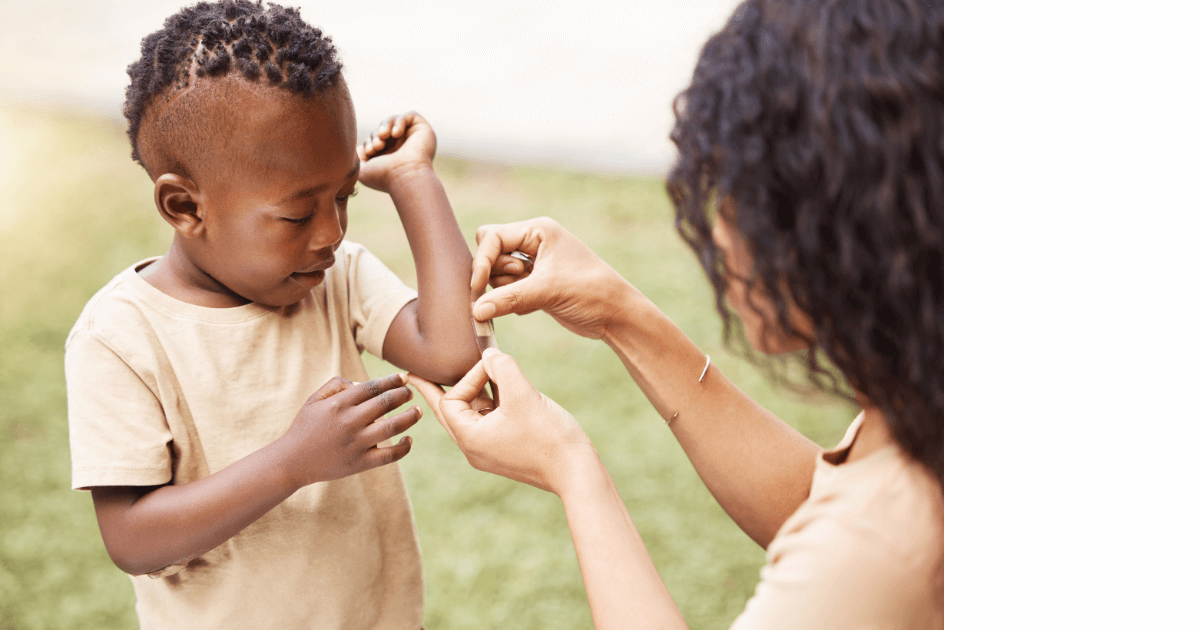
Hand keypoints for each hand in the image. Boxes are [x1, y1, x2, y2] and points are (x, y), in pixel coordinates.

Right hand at [276, 373, 420, 487]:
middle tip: (410, 392)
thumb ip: (336, 385)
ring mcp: (357, 443)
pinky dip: (403, 447)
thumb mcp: (313, 401)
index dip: (392, 380)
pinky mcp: (360, 463)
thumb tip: (361, 382)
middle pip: (386, 402)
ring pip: (392, 426)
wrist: (292, 462)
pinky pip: (389, 455)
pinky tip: (409, 440)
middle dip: (403, 394)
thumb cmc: (305, 428)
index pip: (373, 387)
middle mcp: (350, 421)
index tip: (404, 378)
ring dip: (410, 417)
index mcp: (339, 404)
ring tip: (418, 411)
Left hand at [357, 112, 437, 189]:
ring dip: (385, 126)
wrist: (404, 177)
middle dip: (376, 134)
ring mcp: (413, 138)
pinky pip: (409, 115)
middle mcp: (403, 147)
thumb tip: (360, 148)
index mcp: (391, 157)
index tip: (369, 151)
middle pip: (384, 129)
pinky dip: (399, 121)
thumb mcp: (362, 170)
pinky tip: (396, 134)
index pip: (376, 140)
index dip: (370, 141)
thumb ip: (358, 157)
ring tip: (383, 136)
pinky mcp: (423, 130)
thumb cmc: (384, 176)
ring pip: (395, 120)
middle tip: (377, 145)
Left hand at [408, 348, 597, 495]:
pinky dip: (491, 404)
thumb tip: (488, 354)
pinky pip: (488, 423)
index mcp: (469, 438)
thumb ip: (501, 367)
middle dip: (435, 390)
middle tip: (411, 376)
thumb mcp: (523, 393)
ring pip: (471, 415)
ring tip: (475, 375)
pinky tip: (503, 390)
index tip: (492, 367)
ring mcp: (489, 452)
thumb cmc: (549, 436)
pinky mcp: (505, 451)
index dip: (468, 378)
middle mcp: (474, 448)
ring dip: (475, 393)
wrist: (576, 472)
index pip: (450, 400)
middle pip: (448, 412)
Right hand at [471, 217, 638, 340]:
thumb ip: (508, 298)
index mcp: (539, 230)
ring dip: (505, 289)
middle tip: (515, 285)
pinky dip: (513, 300)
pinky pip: (507, 289)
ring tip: (532, 297)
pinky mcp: (535, 285)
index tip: (477, 286)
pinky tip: (537, 306)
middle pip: (491, 251)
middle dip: (493, 272)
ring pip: (497, 273)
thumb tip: (476, 310)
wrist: (615, 315)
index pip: (492, 237)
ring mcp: (534, 264)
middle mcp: (534, 242)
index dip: (482, 261)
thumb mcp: (547, 292)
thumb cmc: (590, 292)